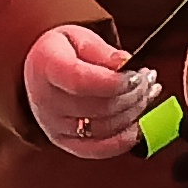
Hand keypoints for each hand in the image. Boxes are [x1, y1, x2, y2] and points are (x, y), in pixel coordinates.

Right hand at [24, 22, 160, 158]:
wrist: (40, 72)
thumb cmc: (60, 52)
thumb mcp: (79, 38)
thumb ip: (103, 52)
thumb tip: (126, 63)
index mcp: (46, 67)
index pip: (80, 82)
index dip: (113, 82)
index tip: (136, 75)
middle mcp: (46, 101)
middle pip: (99, 106)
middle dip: (132, 93)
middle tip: (147, 77)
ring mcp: (55, 126)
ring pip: (105, 127)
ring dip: (134, 111)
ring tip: (146, 92)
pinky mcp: (66, 143)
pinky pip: (99, 149)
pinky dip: (124, 140)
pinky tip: (138, 124)